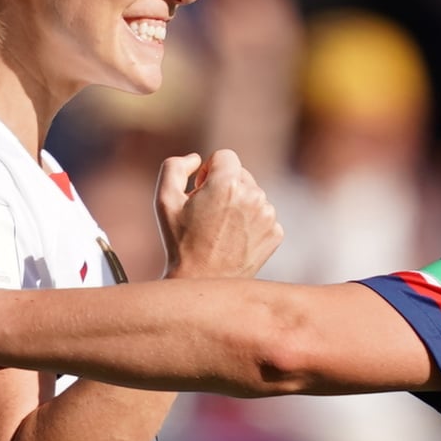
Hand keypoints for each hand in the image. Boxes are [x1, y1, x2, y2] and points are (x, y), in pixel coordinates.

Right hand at [157, 149, 281, 279]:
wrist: (201, 283)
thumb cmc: (179, 242)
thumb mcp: (164, 200)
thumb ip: (175, 167)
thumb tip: (197, 159)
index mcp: (227, 183)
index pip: (224, 156)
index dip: (209, 171)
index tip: (201, 191)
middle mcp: (253, 195)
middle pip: (241, 174)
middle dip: (225, 187)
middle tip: (208, 213)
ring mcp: (268, 216)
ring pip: (253, 195)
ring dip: (238, 205)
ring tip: (220, 229)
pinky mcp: (275, 233)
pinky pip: (263, 216)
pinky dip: (250, 223)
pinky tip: (234, 240)